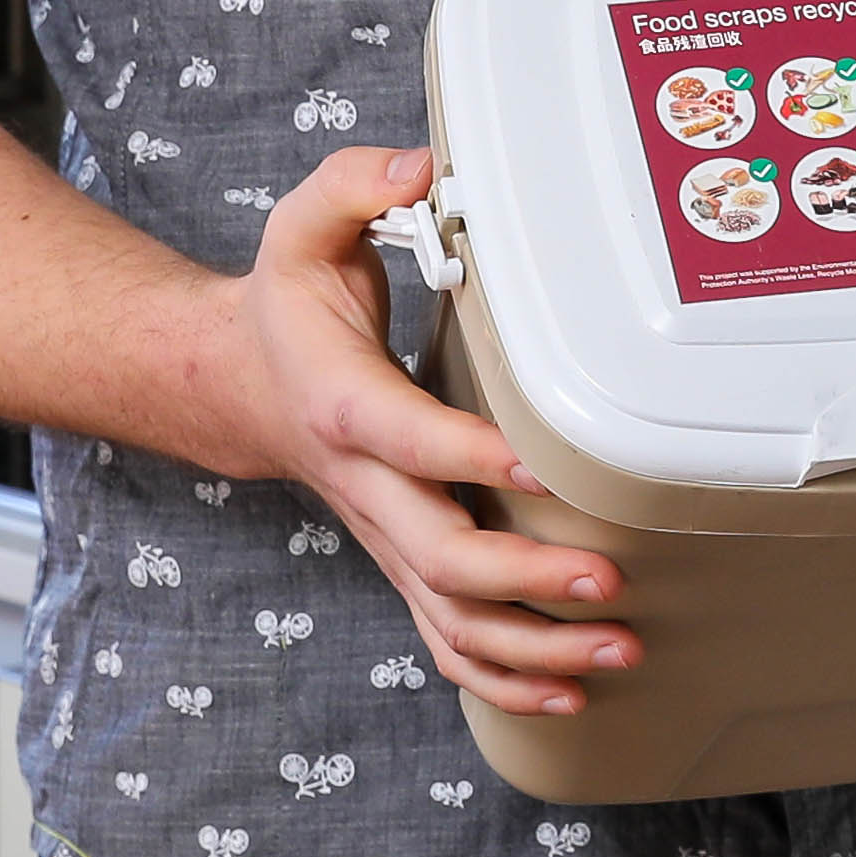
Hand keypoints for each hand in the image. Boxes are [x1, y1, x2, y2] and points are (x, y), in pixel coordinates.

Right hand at [213, 146, 641, 719]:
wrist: (237, 386)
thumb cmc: (288, 307)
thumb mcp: (303, 226)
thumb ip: (354, 185)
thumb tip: (419, 166)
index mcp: (346, 404)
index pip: (409, 438)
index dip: (469, 456)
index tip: (542, 463)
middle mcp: (367, 487)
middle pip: (440, 556)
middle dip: (527, 577)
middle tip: (610, 579)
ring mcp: (385, 536)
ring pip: (452, 619)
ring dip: (535, 648)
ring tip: (618, 650)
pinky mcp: (402, 562)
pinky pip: (447, 641)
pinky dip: (503, 679)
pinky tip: (570, 690)